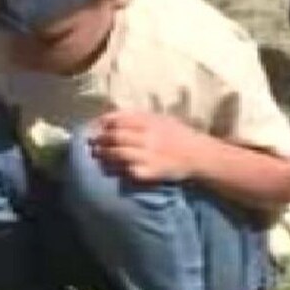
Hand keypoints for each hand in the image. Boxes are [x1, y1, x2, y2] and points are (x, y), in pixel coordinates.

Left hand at [89, 111, 205, 182]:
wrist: (199, 155)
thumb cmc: (177, 135)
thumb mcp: (160, 118)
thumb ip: (137, 117)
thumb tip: (108, 117)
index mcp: (150, 121)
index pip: (119, 119)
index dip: (103, 123)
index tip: (93, 127)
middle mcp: (148, 137)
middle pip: (115, 137)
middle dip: (100, 139)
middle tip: (91, 143)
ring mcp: (149, 155)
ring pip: (118, 154)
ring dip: (104, 155)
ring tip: (97, 155)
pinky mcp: (150, 172)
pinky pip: (128, 170)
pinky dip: (117, 169)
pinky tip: (110, 169)